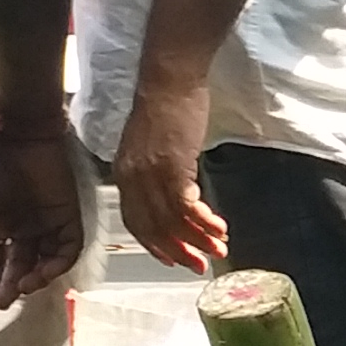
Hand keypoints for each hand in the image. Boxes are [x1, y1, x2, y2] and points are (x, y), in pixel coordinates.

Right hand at [0, 115, 87, 306]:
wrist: (17, 137)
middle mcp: (24, 227)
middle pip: (21, 264)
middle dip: (12, 285)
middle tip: (3, 302)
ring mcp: (47, 222)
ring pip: (45, 260)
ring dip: (34, 278)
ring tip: (21, 288)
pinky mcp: (68, 216)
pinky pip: (68, 248)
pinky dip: (56, 265)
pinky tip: (40, 274)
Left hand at [111, 74, 227, 273]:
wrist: (170, 80)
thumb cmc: (166, 105)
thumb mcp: (151, 145)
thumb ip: (156, 171)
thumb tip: (180, 192)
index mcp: (125, 173)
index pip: (135, 220)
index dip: (154, 243)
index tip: (171, 258)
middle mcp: (133, 178)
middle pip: (152, 227)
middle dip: (177, 251)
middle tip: (198, 265)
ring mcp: (152, 174)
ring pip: (172, 221)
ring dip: (197, 240)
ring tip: (219, 250)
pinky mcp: (173, 167)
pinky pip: (187, 207)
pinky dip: (204, 222)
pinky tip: (220, 228)